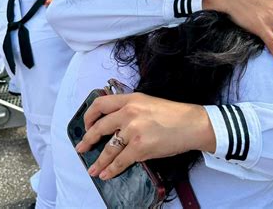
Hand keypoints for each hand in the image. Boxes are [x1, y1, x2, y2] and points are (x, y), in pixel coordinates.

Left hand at [75, 93, 214, 179]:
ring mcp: (133, 130)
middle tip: (81, 148)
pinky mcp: (140, 147)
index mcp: (131, 99)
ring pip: (108, 148)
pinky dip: (111, 169)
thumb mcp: (149, 102)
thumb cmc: (173, 114)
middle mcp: (129, 112)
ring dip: (98, 160)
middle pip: (100, 127)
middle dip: (88, 139)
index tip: (86, 124)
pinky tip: (106, 174)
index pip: (101, 103)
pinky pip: (120, 161)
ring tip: (92, 168)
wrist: (191, 124)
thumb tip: (114, 122)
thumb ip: (131, 108)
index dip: (89, 115)